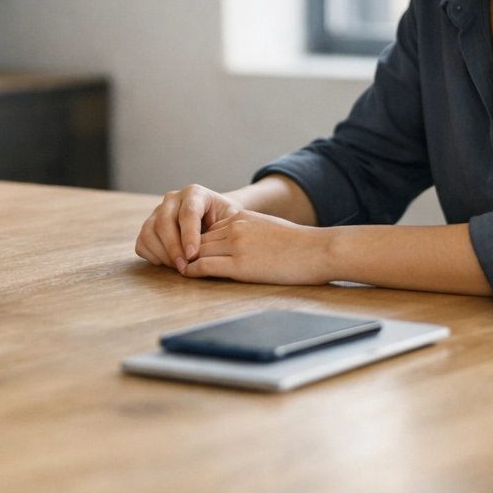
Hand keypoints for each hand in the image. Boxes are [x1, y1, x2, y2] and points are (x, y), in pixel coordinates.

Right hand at [135, 184, 244, 271]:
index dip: (188, 235)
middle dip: (173, 248)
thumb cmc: (226, 219)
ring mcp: (158, 210)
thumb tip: (210, 249)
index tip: (193, 255)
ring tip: (178, 267)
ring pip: (149, 231)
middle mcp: (172, 199)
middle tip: (184, 267)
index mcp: (194, 193)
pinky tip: (167, 262)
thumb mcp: (232, 220)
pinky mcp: (149, 224)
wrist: (216, 215)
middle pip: (164, 222)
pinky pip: (142, 241)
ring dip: (162, 253)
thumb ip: (223, 230)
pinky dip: (151, 255)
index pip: (187, 213)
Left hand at [182, 210, 332, 284]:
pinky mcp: (239, 265)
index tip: (188, 253)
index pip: (208, 230)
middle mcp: (234, 228)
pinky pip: (204, 266)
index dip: (197, 243)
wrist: (317, 250)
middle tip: (175, 262)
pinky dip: (192, 271)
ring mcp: (235, 245)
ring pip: (197, 252)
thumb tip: (234, 245)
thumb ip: (247, 232)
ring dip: (186, 262)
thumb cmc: (298, 245)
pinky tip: (187, 275)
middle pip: (198, 240)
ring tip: (178, 270)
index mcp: (240, 217)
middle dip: (186, 252)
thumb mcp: (266, 228)